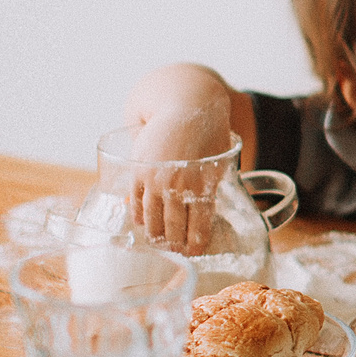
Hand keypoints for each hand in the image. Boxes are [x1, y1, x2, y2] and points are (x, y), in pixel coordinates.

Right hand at [128, 103, 232, 255]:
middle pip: (174, 227)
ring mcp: (156, 179)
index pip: (199, 225)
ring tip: (159, 242)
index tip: (195, 252)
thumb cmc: (209, 134)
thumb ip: (211, 186)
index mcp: (203, 186)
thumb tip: (205, 211)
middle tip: (176, 251)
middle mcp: (179, 186)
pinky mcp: (140, 171)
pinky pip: (136, 201)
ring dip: (156, 234)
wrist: (188, 105)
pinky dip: (138, 215)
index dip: (196, 243)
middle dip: (175, 243)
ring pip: (153, 218)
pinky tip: (142, 223)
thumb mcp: (219, 162)